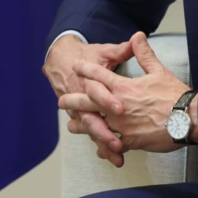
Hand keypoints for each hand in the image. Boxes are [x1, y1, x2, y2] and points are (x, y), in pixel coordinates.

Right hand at [44, 34, 135, 164]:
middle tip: (117, 141)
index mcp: (88, 80)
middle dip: (103, 130)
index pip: (96, 91)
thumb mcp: (103, 52)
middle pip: (90, 117)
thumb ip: (121, 49)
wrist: (60, 61)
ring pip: (91, 129)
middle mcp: (81, 97)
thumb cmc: (86, 56)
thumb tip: (137, 39)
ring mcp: (80, 110)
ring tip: (118, 153)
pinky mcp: (82, 119)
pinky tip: (113, 157)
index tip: (120, 108)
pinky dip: (102, 147)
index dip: (106, 99)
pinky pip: (92, 135)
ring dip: (103, 142)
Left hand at [59, 32, 193, 161]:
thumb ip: (144, 54)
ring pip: (96, 125)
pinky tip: (99, 150)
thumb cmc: (174, 95)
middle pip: (89, 102)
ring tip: (72, 126)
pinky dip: (105, 147)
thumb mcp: (159, 70)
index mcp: (124, 87)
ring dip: (83, 126)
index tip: (76, 66)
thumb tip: (137, 35)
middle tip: (61, 101)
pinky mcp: (131, 141)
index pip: (100, 75)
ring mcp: (122, 125)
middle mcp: (118, 106)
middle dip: (73, 100)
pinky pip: (113, 145)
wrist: (188, 119)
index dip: (86, 69)